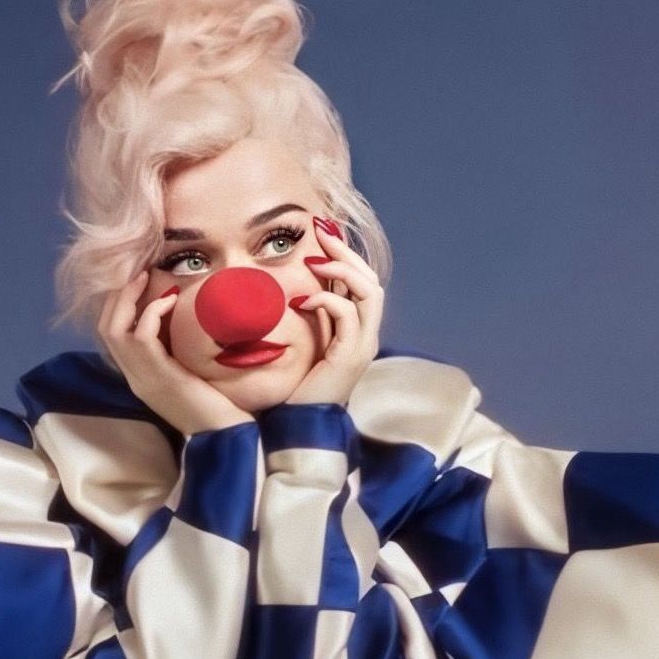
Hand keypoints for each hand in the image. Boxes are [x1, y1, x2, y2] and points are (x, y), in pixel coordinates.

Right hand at [96, 269, 255, 436]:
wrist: (225, 435)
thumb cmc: (215, 405)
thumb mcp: (190, 373)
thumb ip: (178, 352)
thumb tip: (182, 320)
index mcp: (139, 377)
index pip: (112, 337)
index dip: (119, 306)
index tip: (136, 283)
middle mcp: (134, 377)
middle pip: (106, 328)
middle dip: (117, 296)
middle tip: (138, 272)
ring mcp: (143, 378)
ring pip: (114, 330)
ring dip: (128, 298)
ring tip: (146, 278)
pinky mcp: (160, 377)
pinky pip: (142, 336)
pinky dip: (151, 313)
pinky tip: (169, 300)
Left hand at [286, 215, 383, 405]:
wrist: (297, 427)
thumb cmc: (293, 388)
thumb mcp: (301, 344)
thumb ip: (304, 319)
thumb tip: (288, 287)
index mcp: (355, 332)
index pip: (361, 283)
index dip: (346, 255)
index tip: (321, 233)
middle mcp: (365, 336)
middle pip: (370, 280)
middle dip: (346, 252)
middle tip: (321, 231)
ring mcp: (361, 346)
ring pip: (368, 292)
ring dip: (342, 270)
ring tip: (314, 261)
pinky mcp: (349, 356)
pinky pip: (347, 315)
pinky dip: (327, 300)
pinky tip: (301, 300)